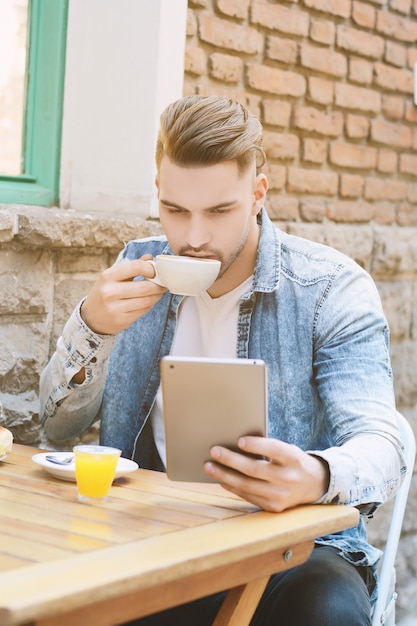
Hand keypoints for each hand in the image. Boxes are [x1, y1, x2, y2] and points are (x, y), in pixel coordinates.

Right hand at [80, 255, 165, 334]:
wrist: (91, 317)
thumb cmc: (105, 292)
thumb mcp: (113, 277)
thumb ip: (132, 267)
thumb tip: (150, 257)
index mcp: (108, 276)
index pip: (135, 266)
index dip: (149, 268)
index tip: (154, 271)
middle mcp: (110, 292)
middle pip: (144, 287)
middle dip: (158, 285)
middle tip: (162, 283)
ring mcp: (115, 308)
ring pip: (147, 300)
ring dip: (157, 295)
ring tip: (158, 292)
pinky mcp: (122, 320)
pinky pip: (144, 310)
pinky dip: (150, 305)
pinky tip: (149, 301)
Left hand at [204, 436, 329, 512]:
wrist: (314, 484)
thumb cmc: (293, 461)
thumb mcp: (288, 450)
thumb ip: (268, 448)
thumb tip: (236, 444)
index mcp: (293, 458)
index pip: (275, 449)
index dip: (257, 445)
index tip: (240, 440)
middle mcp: (288, 478)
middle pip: (255, 469)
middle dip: (231, 460)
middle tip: (214, 451)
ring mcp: (281, 495)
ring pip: (247, 485)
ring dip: (225, 475)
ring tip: (209, 466)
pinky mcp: (274, 508)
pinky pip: (249, 496)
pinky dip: (233, 487)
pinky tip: (222, 479)